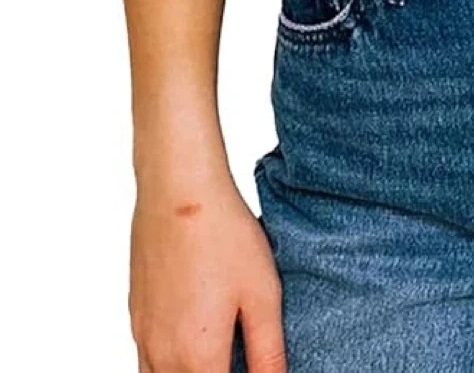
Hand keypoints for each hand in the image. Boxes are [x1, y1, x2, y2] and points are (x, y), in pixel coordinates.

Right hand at [130, 164, 284, 371]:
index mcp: (199, 357)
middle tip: (236, 359)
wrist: (178, 190)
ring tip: (217, 356)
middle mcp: (163, 355)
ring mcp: (143, 336)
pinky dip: (168, 366)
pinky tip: (193, 338)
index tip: (251, 368)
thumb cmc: (224, 236)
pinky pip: (146, 362)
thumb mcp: (263, 294)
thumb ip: (268, 353)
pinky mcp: (135, 315)